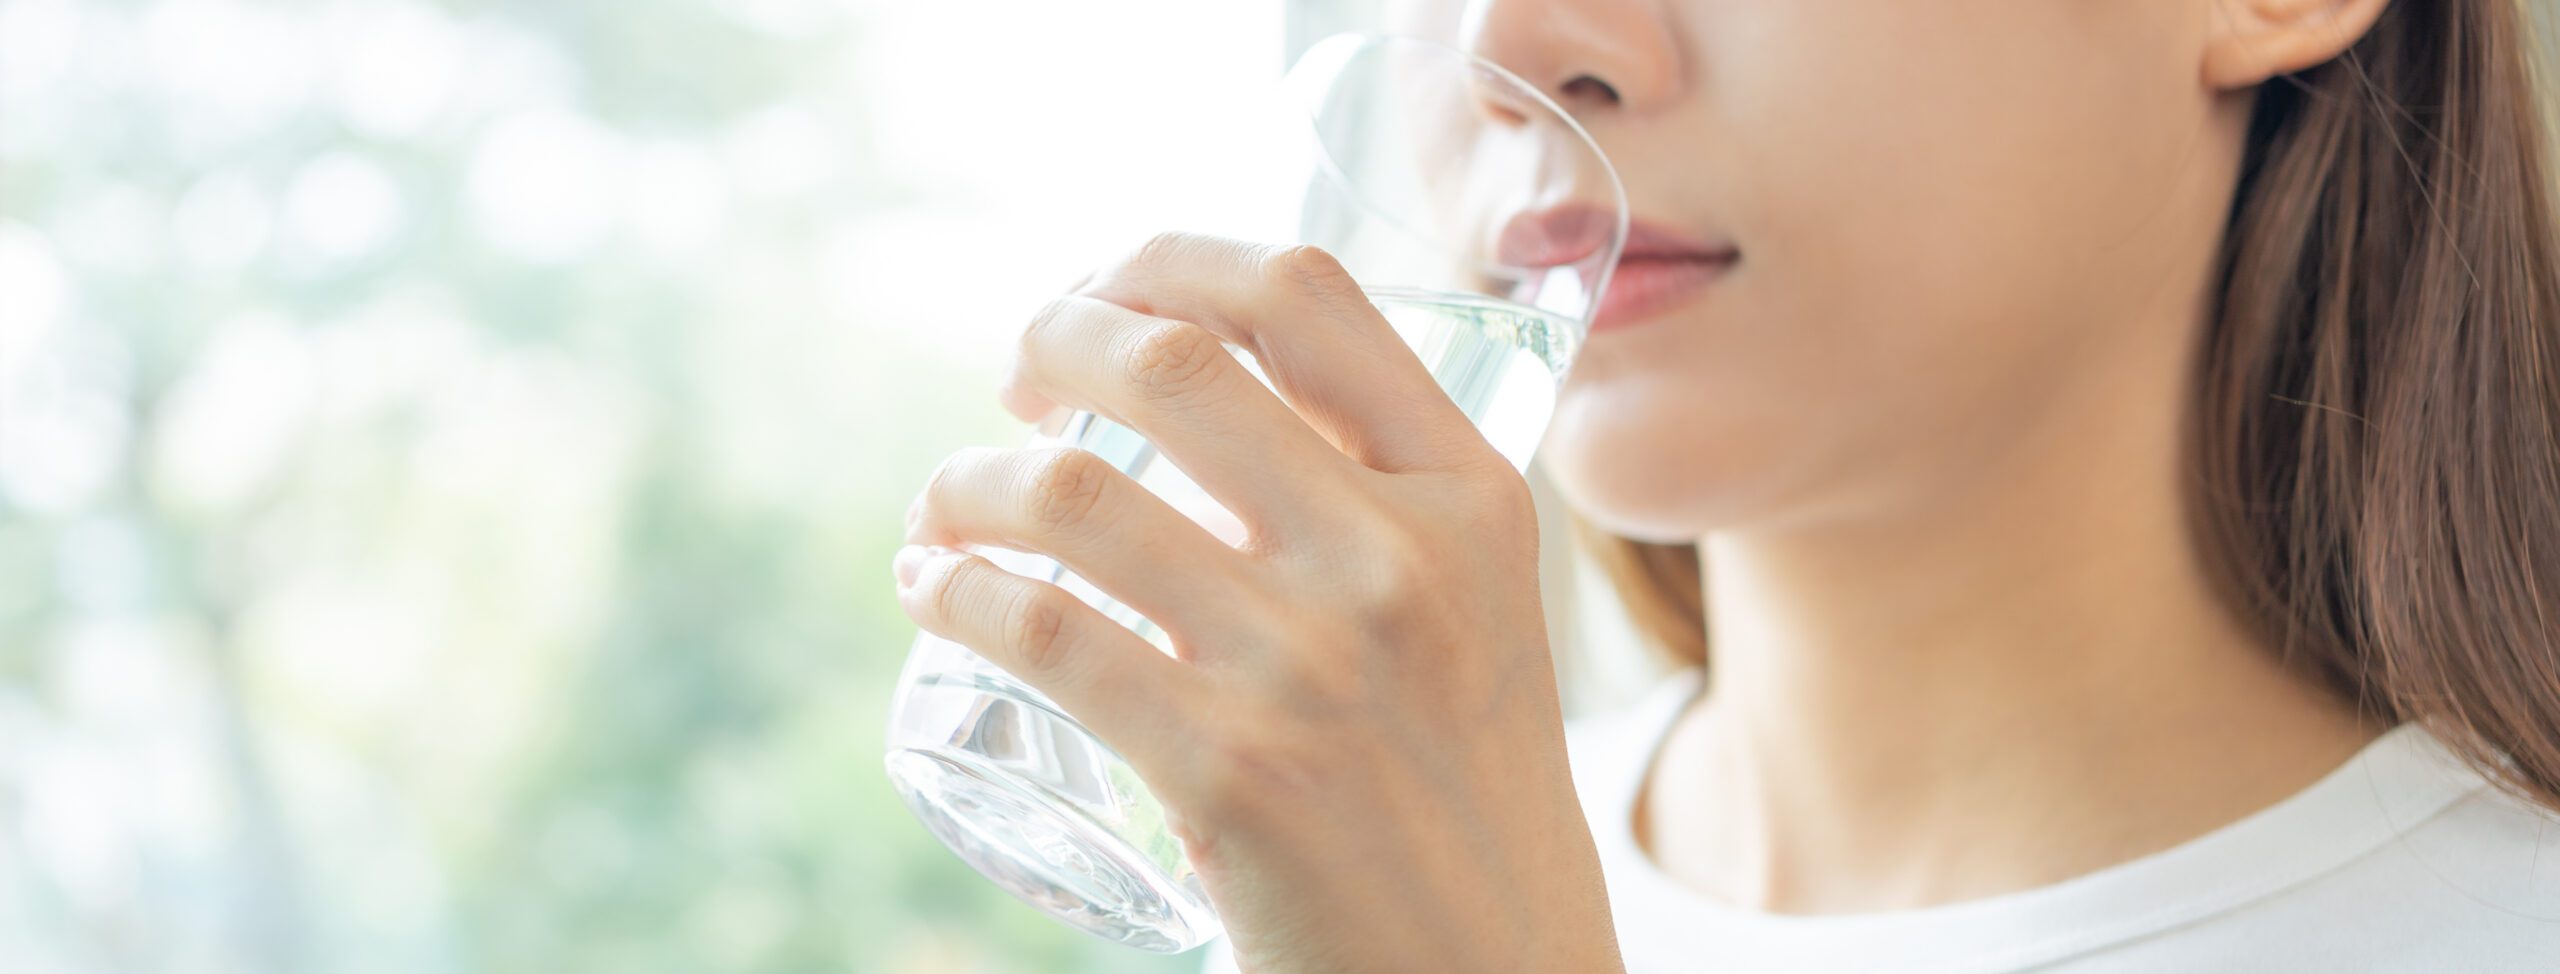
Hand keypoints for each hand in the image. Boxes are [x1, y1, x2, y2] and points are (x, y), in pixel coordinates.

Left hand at [895, 233, 1621, 972]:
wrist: (1491, 972)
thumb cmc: (1464, 789)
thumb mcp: (1478, 609)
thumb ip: (1385, 504)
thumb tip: (1207, 406)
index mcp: (1470, 495)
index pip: (1303, 293)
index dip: (1165, 260)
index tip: (1102, 292)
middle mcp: (1399, 558)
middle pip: (1168, 364)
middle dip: (1049, 342)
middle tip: (1013, 386)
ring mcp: (1309, 665)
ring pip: (1072, 499)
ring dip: (967, 481)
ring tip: (944, 508)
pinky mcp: (1227, 771)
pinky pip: (1042, 635)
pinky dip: (955, 590)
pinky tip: (933, 589)